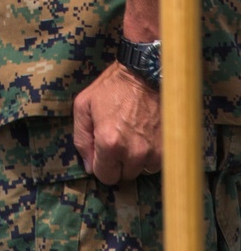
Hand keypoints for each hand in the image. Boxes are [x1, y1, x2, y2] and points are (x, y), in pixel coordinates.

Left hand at [72, 61, 161, 183]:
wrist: (144, 73)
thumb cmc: (112, 87)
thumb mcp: (84, 106)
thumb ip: (81, 139)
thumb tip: (89, 167)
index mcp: (110, 143)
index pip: (105, 177)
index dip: (101, 165)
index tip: (102, 151)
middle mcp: (134, 152)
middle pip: (124, 175)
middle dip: (118, 162)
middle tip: (117, 139)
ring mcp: (154, 151)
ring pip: (141, 170)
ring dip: (135, 160)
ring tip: (132, 136)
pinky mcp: (168, 147)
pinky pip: (156, 163)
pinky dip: (150, 155)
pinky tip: (144, 136)